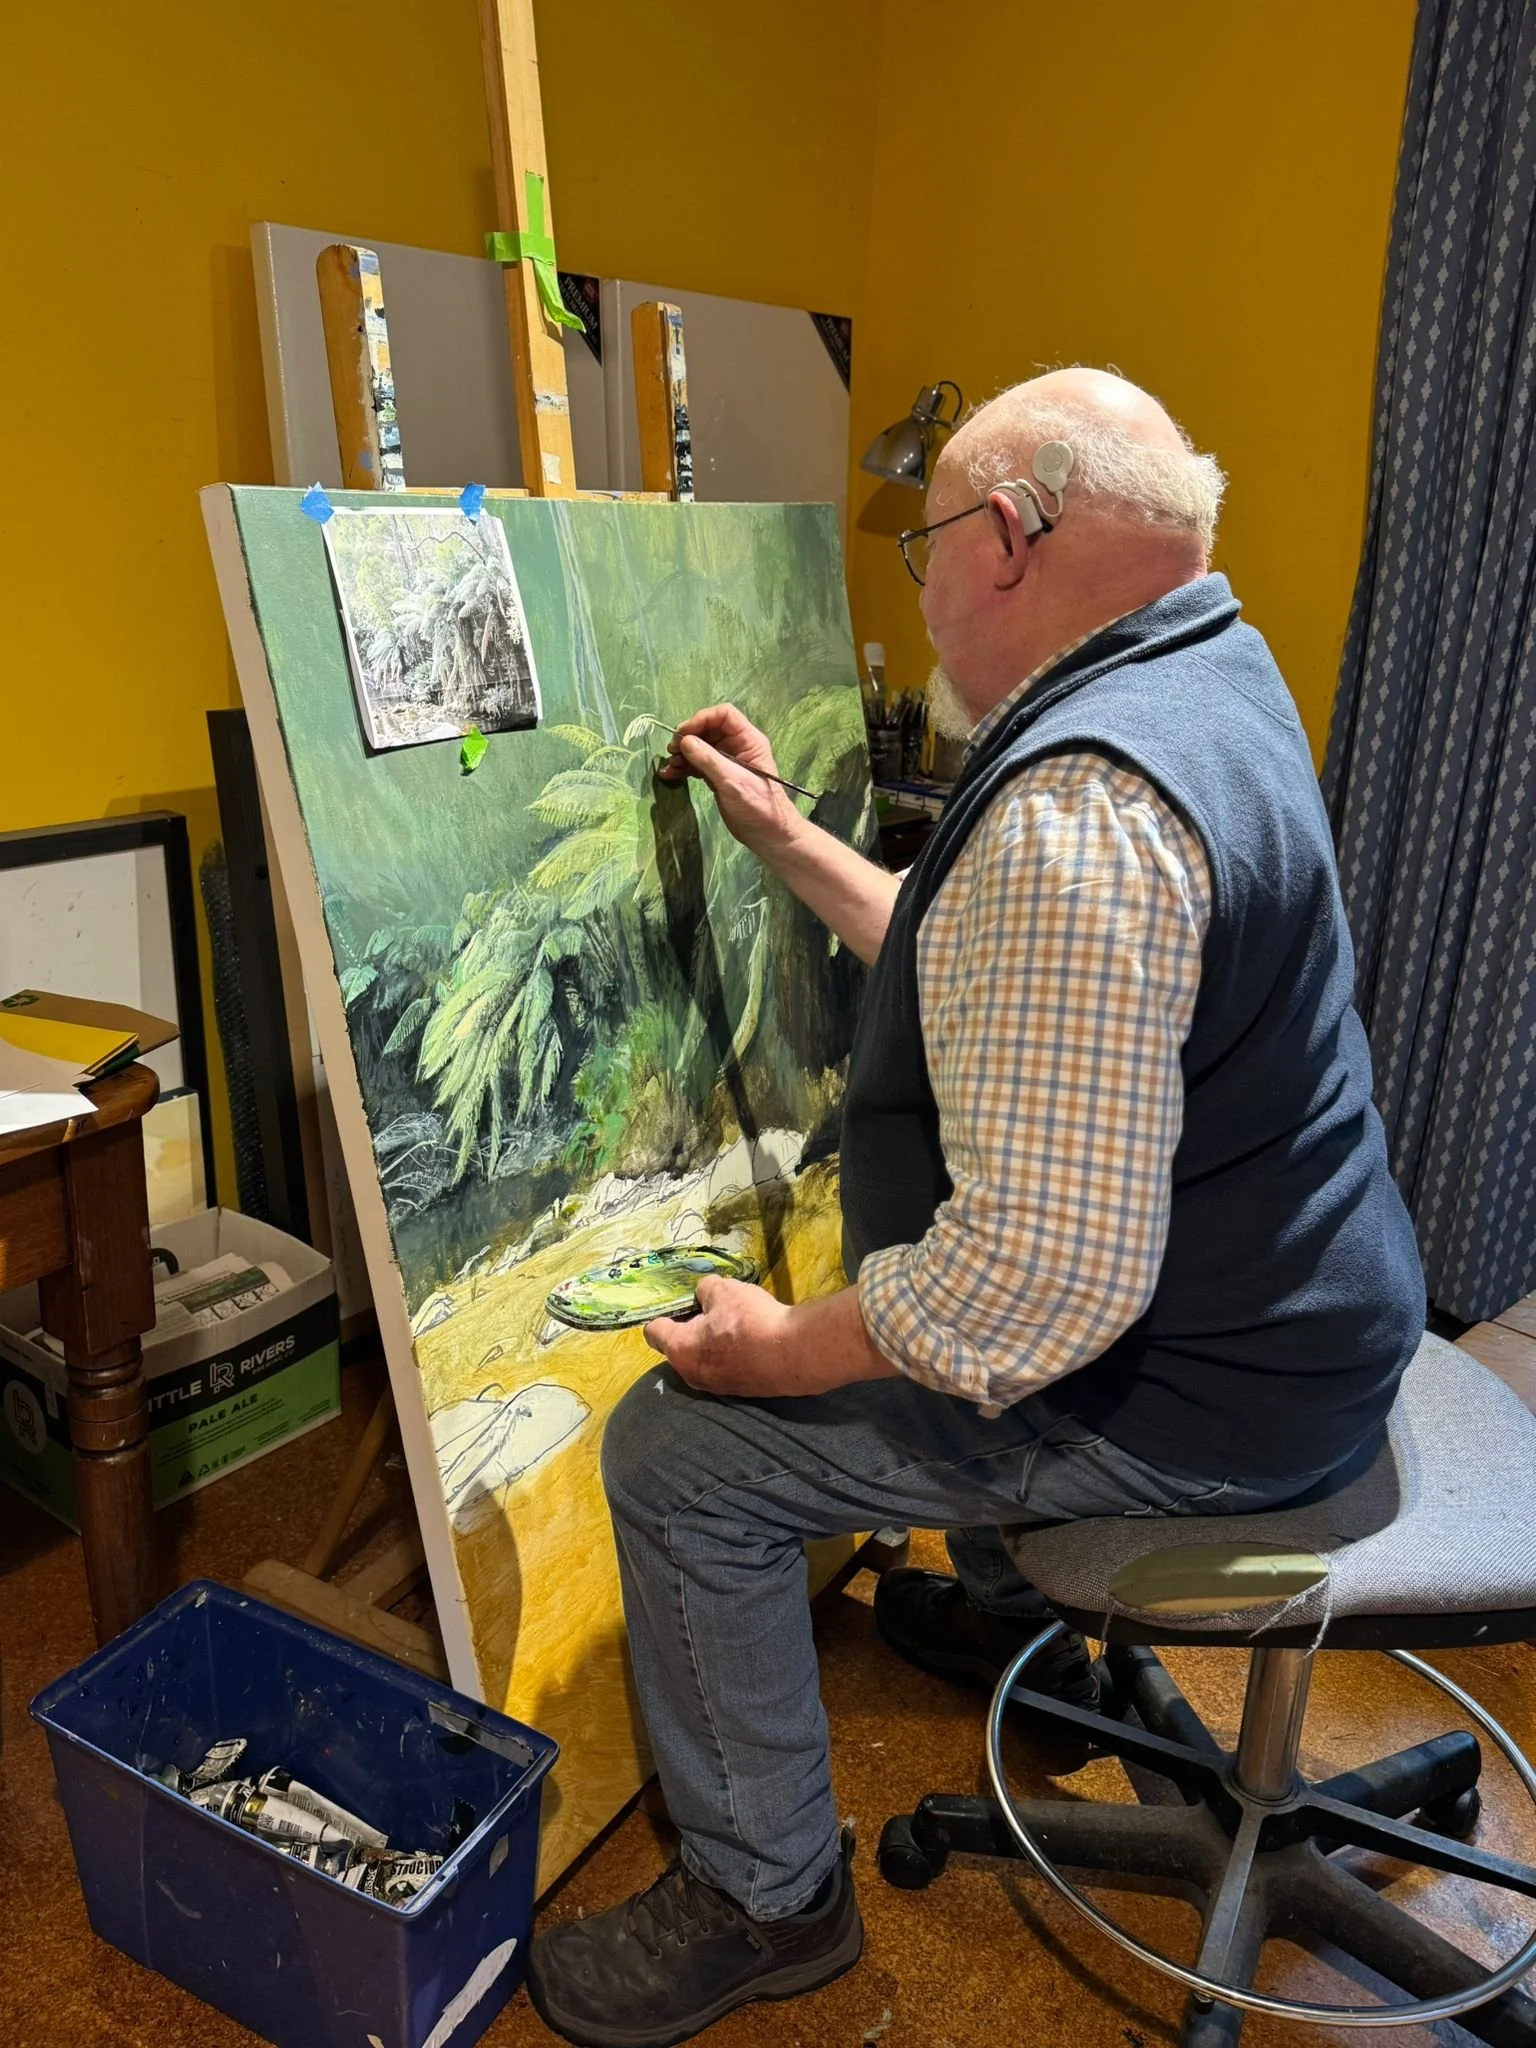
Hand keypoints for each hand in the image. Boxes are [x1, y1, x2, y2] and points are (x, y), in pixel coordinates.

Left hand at [644, 1275, 799, 1397]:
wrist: (794, 1355)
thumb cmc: (749, 1321)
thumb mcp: (724, 1290)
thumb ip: (705, 1289)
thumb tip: (704, 1295)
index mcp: (679, 1350)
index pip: (653, 1332)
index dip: (662, 1312)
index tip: (678, 1302)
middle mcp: (691, 1374)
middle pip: (679, 1346)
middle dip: (690, 1327)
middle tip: (711, 1308)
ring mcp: (716, 1386)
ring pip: (703, 1358)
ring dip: (712, 1341)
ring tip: (734, 1322)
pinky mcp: (740, 1390)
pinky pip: (725, 1367)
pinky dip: (732, 1353)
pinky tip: (751, 1339)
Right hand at [657, 705, 802, 859]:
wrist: (767, 834)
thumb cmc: (758, 806)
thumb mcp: (732, 781)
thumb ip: (709, 759)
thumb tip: (685, 741)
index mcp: (748, 741)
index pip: (724, 715)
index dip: (702, 719)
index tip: (684, 733)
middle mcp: (737, 746)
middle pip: (709, 729)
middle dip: (689, 738)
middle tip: (672, 750)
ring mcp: (727, 761)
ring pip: (700, 747)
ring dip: (683, 754)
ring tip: (670, 765)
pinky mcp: (718, 776)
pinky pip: (697, 765)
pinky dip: (683, 768)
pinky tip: (669, 775)